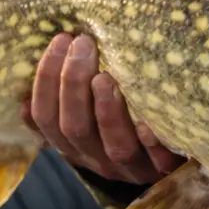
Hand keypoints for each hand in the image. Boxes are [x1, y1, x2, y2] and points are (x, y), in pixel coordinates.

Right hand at [21, 33, 185, 184]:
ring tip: (104, 77)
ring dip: (106, 111)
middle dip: (73, 83)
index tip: (61, 40)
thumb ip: (69, 94)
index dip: (46, 80)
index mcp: (71, 144)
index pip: (45, 117)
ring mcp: (129, 167)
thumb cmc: (121, 124)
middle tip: (83, 44)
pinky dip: (151, 140)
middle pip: (73, 128)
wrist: (165, 161)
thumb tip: (42, 60)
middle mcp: (95, 158)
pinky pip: (156, 159)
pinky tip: (148, 122)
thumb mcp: (87, 114)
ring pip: (113, 146)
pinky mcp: (162, 168)